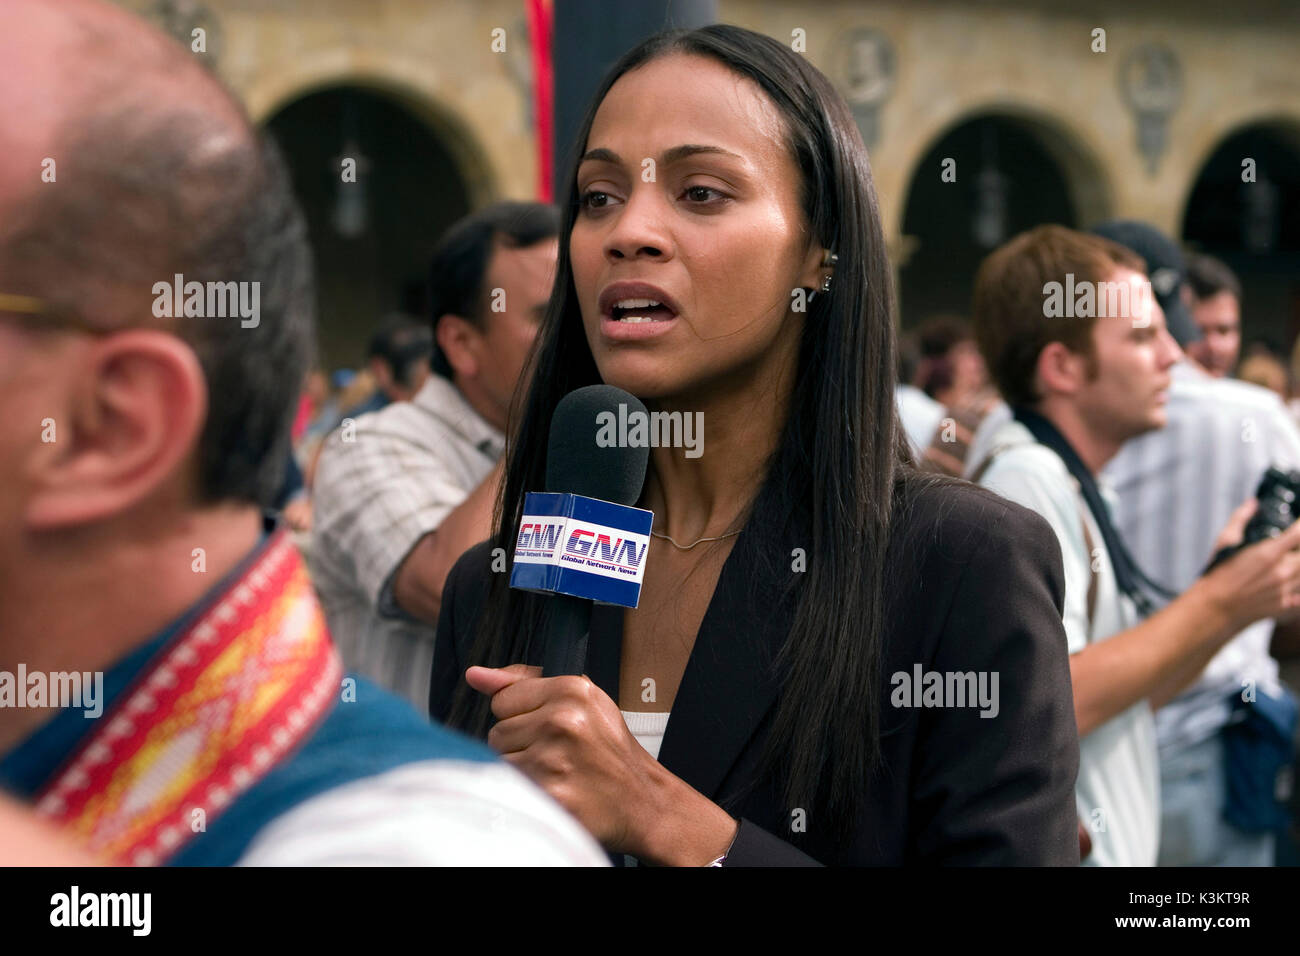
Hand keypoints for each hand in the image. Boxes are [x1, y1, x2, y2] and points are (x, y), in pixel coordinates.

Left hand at [465, 664, 662, 854]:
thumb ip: (523, 684)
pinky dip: (525, 794)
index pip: (502, 700)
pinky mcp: (550, 794)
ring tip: (555, 774)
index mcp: (572, 690)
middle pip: (497, 732)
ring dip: (521, 772)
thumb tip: (475, 675)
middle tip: (557, 756)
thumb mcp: (580, 703)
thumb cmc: (608, 751)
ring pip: (499, 762)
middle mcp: (563, 720)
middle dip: (520, 747)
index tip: (548, 730)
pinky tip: (553, 792)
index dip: (522, 718)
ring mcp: (555, 759)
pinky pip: (509, 788)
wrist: (643, 801)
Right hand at [1202, 499, 1299, 628]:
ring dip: (1299, 561)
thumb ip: (1241, 519)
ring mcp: (1287, 589)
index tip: (1298, 520)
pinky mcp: (1287, 603)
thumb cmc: (1218, 574)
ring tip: (1290, 559)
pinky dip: (1299, 583)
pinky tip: (1292, 578)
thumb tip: (1253, 504)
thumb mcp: (1225, 541)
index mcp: (1269, 553)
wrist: (1215, 608)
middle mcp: (1283, 571)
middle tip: (1293, 543)